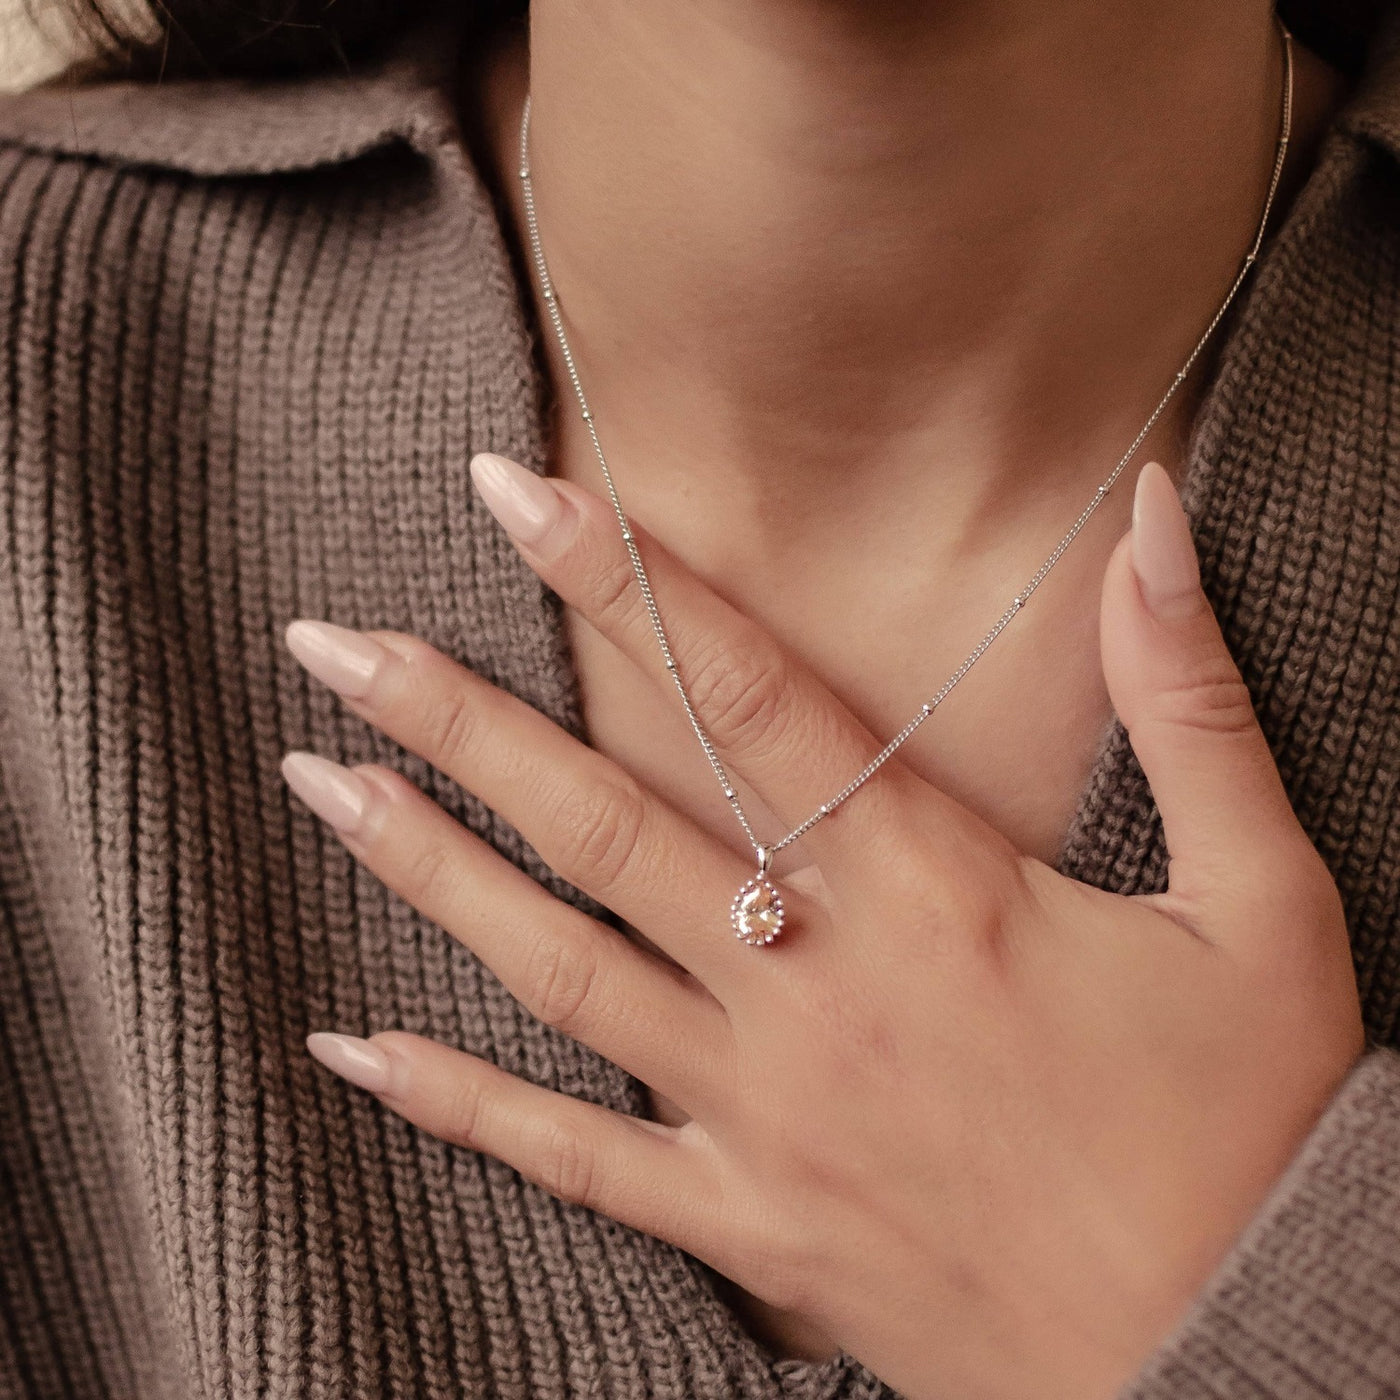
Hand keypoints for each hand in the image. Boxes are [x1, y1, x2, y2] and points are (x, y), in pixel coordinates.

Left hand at [281, 452, 1363, 1399]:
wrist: (1241, 1354)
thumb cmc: (1251, 1126)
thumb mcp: (1261, 901)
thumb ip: (1188, 700)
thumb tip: (1150, 522)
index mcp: (937, 890)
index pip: (748, 695)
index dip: (626, 581)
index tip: (517, 493)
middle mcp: (821, 986)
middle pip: (606, 821)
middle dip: (459, 718)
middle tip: (329, 640)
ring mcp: (767, 1114)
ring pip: (561, 970)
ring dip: (429, 870)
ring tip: (319, 781)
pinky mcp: (752, 1226)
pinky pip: (574, 1162)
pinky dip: (455, 1106)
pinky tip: (348, 1047)